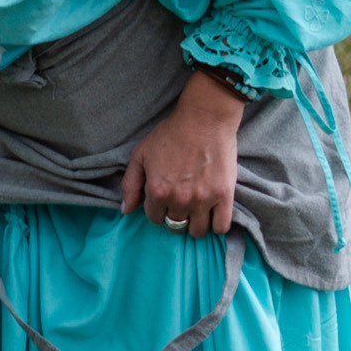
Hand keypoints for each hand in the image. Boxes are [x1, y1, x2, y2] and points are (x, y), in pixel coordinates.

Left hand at [120, 69, 243, 237]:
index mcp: (157, 192)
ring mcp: (203, 200)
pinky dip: (217, 226)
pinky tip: (212, 215)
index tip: (163, 200)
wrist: (204, 119)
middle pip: (175, 226)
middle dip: (174, 217)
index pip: (154, 218)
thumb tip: (126, 210)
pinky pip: (222, 226)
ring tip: (195, 211)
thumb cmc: (170, 134)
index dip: (157, 210)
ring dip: (194, 224)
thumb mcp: (140, 154)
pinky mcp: (225, 196)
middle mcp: (179, 200)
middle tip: (179, 204)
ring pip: (197, 231)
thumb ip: (130, 184)